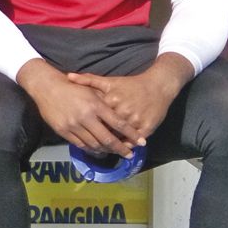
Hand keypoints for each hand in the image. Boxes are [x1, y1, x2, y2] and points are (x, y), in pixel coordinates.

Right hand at [19, 61, 135, 156]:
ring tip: (114, 152)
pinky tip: (98, 150)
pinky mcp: (63, 131)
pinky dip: (91, 149)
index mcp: (95, 105)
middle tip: (129, 154)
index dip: (131, 134)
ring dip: (106, 150)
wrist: (47, 87)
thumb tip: (120, 119)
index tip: (141, 142)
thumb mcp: (91, 91)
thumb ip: (105, 104)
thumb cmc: (72, 87)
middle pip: (108, 139)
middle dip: (121, 148)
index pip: (118, 124)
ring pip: (94, 144)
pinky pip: (81, 145)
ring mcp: (74, 125)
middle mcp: (86, 117)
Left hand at [66, 57, 189, 148]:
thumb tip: (68, 76)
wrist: (158, 85)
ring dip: (112, 146)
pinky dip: (127, 145)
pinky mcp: (147, 127)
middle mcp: (123, 111)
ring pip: (119, 138)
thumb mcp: (110, 81)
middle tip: (91, 148)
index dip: (88, 127)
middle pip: (106, 131)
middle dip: (98, 140)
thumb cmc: (131, 84)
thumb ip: (88, 80)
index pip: (95, 119)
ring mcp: (135, 120)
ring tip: (105, 151)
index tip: (82, 133)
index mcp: (111, 100)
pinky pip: (133, 141)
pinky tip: (121, 148)